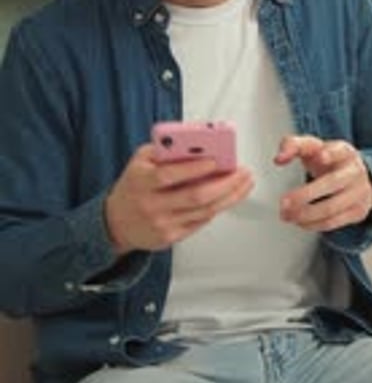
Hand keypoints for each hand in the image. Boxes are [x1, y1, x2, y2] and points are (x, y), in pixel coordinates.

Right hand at [105, 143, 253, 254]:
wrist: (116, 222)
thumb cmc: (135, 184)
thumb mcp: (141, 160)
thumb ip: (166, 150)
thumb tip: (200, 144)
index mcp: (141, 181)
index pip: (169, 175)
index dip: (194, 168)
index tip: (217, 160)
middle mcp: (150, 205)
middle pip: (195, 196)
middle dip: (224, 184)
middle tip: (242, 172)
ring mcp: (161, 224)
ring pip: (204, 211)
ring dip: (229, 196)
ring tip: (244, 182)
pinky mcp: (170, 238)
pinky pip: (201, 222)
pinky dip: (218, 207)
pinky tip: (229, 196)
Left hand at [274, 135, 371, 232]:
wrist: (356, 176)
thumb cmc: (329, 160)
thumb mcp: (313, 147)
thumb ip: (292, 146)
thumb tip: (279, 158)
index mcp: (344, 152)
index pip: (339, 151)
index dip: (331, 154)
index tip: (320, 156)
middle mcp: (354, 172)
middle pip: (331, 183)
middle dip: (305, 195)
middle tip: (284, 202)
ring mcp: (359, 193)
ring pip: (331, 208)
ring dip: (304, 214)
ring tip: (287, 214)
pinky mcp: (357, 212)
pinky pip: (332, 222)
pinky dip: (312, 224)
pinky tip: (299, 221)